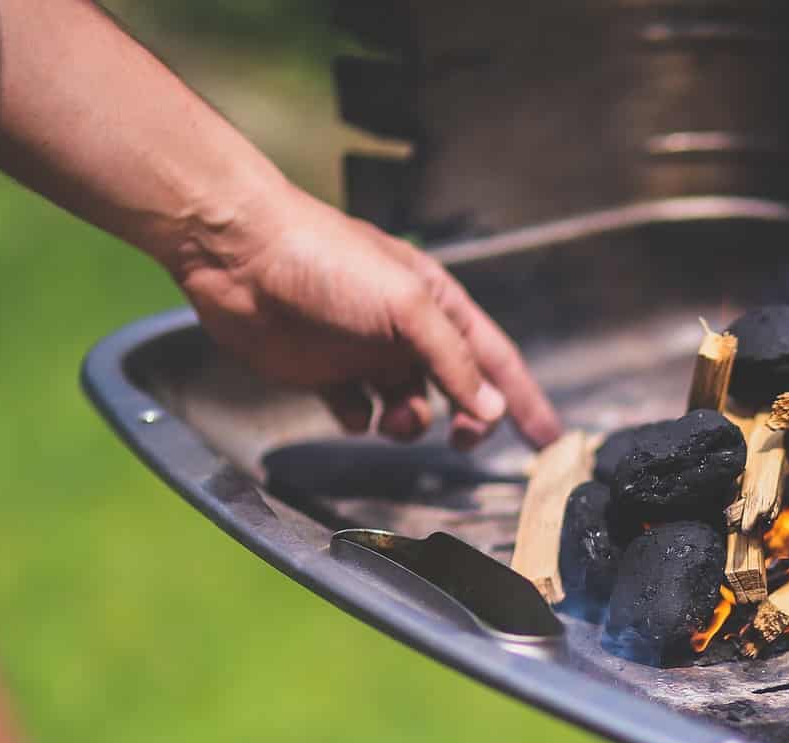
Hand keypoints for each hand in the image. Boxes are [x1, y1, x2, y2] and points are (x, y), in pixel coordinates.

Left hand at [172, 185, 559, 448]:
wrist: (239, 255)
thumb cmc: (327, 261)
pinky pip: (358, 413)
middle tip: (465, 440)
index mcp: (437, 306)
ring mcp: (366, 353)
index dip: (525, 400)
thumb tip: (490, 408)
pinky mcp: (325, 373)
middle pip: (457, 390)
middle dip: (468, 420)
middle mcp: (407, 332)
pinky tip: (349, 408)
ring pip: (409, 407)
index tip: (548, 439)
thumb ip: (453, 361)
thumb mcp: (408, 307)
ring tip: (392, 418)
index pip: (496, 361)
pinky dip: (360, 421)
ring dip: (410, 423)